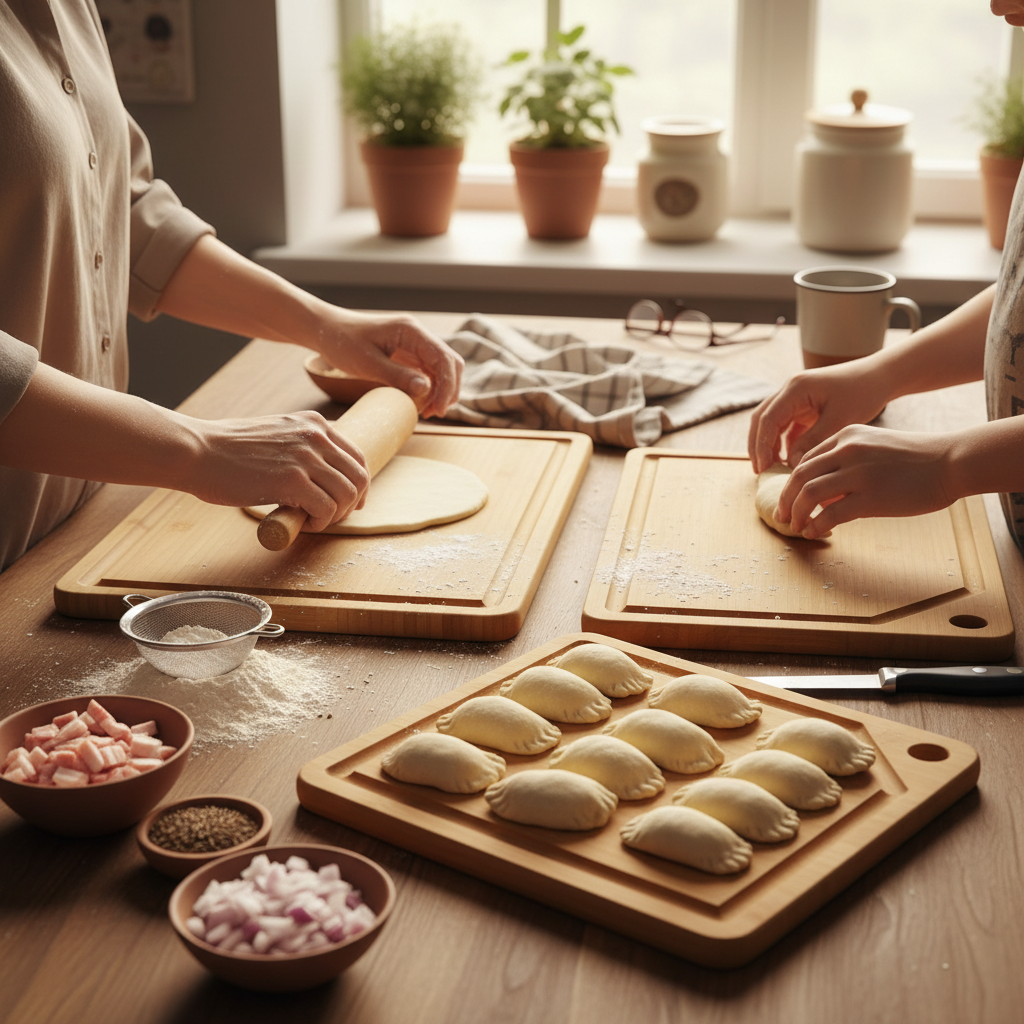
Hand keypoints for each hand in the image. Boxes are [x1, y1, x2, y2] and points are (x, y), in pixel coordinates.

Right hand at [185, 411, 369, 531]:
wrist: (197, 451)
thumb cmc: (227, 449)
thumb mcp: (275, 433)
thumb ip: (300, 445)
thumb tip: (319, 472)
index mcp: (314, 423)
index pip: (357, 456)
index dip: (359, 483)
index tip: (350, 501)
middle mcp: (316, 436)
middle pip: (359, 476)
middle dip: (352, 502)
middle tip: (334, 517)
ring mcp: (306, 458)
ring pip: (348, 494)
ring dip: (336, 515)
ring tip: (316, 521)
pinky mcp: (292, 481)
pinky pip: (327, 509)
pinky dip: (321, 522)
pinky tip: (306, 523)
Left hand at [314, 310, 463, 418]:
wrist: (327, 330)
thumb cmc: (342, 342)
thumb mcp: (367, 363)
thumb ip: (397, 376)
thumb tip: (426, 389)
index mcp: (411, 331)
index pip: (443, 358)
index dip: (447, 385)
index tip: (438, 409)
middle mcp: (417, 335)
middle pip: (450, 362)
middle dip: (448, 390)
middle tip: (435, 413)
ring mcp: (414, 344)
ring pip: (442, 368)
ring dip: (441, 390)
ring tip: (428, 412)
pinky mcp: (408, 354)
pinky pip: (428, 371)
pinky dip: (430, 388)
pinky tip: (420, 404)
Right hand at [747, 360, 890, 473]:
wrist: (880, 377)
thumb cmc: (863, 393)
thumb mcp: (838, 420)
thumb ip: (812, 442)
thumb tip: (791, 465)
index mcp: (796, 388)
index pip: (768, 419)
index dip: (761, 445)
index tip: (762, 468)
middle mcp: (790, 390)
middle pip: (762, 419)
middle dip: (758, 445)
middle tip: (760, 471)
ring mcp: (795, 398)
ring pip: (770, 423)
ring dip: (768, 444)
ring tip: (771, 469)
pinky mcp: (803, 406)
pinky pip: (785, 426)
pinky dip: (783, 443)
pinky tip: (787, 460)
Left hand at [775, 424, 955, 538]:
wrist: (951, 461)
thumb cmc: (917, 458)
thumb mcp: (875, 446)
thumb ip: (847, 461)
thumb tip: (823, 492)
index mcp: (846, 435)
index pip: (805, 459)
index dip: (791, 482)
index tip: (788, 498)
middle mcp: (847, 450)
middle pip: (799, 476)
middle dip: (785, 499)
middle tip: (782, 515)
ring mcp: (858, 473)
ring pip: (808, 494)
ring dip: (796, 513)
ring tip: (795, 526)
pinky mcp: (870, 497)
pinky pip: (829, 515)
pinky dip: (815, 526)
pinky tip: (814, 533)